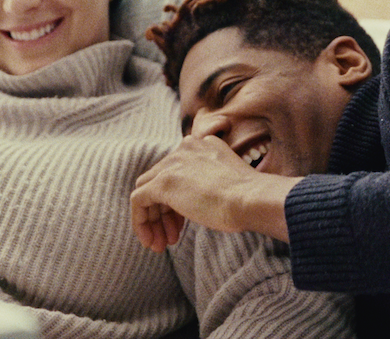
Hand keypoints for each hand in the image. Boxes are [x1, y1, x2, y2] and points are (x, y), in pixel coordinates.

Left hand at [130, 135, 300, 251]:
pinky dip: (141, 222)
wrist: (251, 200)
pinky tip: (151, 241)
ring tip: (162, 244)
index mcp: (201, 144)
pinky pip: (138, 201)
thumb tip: (196, 201)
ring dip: (152, 220)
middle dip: (163, 213)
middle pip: (160, 181)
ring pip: (147, 192)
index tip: (183, 223)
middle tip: (171, 237)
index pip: (177, 171)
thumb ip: (208, 182)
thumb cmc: (248, 198)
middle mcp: (184, 148)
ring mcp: (172, 165)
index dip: (177, 200)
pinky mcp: (162, 183)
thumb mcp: (228, 181)